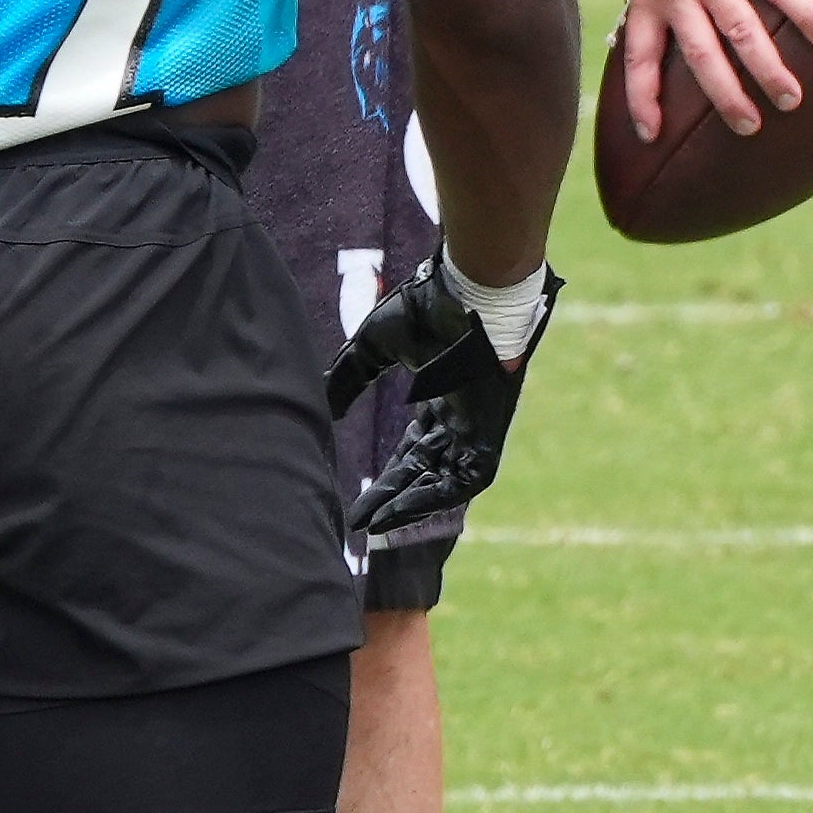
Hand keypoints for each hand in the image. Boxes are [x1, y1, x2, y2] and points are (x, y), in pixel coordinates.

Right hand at [326, 252, 558, 534]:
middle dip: (393, 497)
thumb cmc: (426, 306)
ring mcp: (477, 424)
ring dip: (412, 504)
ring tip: (376, 524)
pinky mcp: (489, 429)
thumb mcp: (373, 346)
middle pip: (426, 470)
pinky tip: (401, 511)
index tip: (359, 502)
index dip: (389, 477)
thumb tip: (322, 407)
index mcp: (441, 396)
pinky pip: (467, 479)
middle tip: (359, 521)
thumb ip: (348, 376)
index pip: (416, 450)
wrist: (468, 288)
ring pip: (447, 481)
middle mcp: (460, 416)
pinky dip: (435, 498)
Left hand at [617, 0, 812, 143]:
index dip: (642, 98)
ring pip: (740, 32)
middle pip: (700, 57)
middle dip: (724, 97)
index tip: (650, 134)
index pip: (638, 58)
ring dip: (767, 69)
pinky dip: (802, 12)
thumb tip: (669, 20)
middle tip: (748, 127)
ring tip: (791, 98)